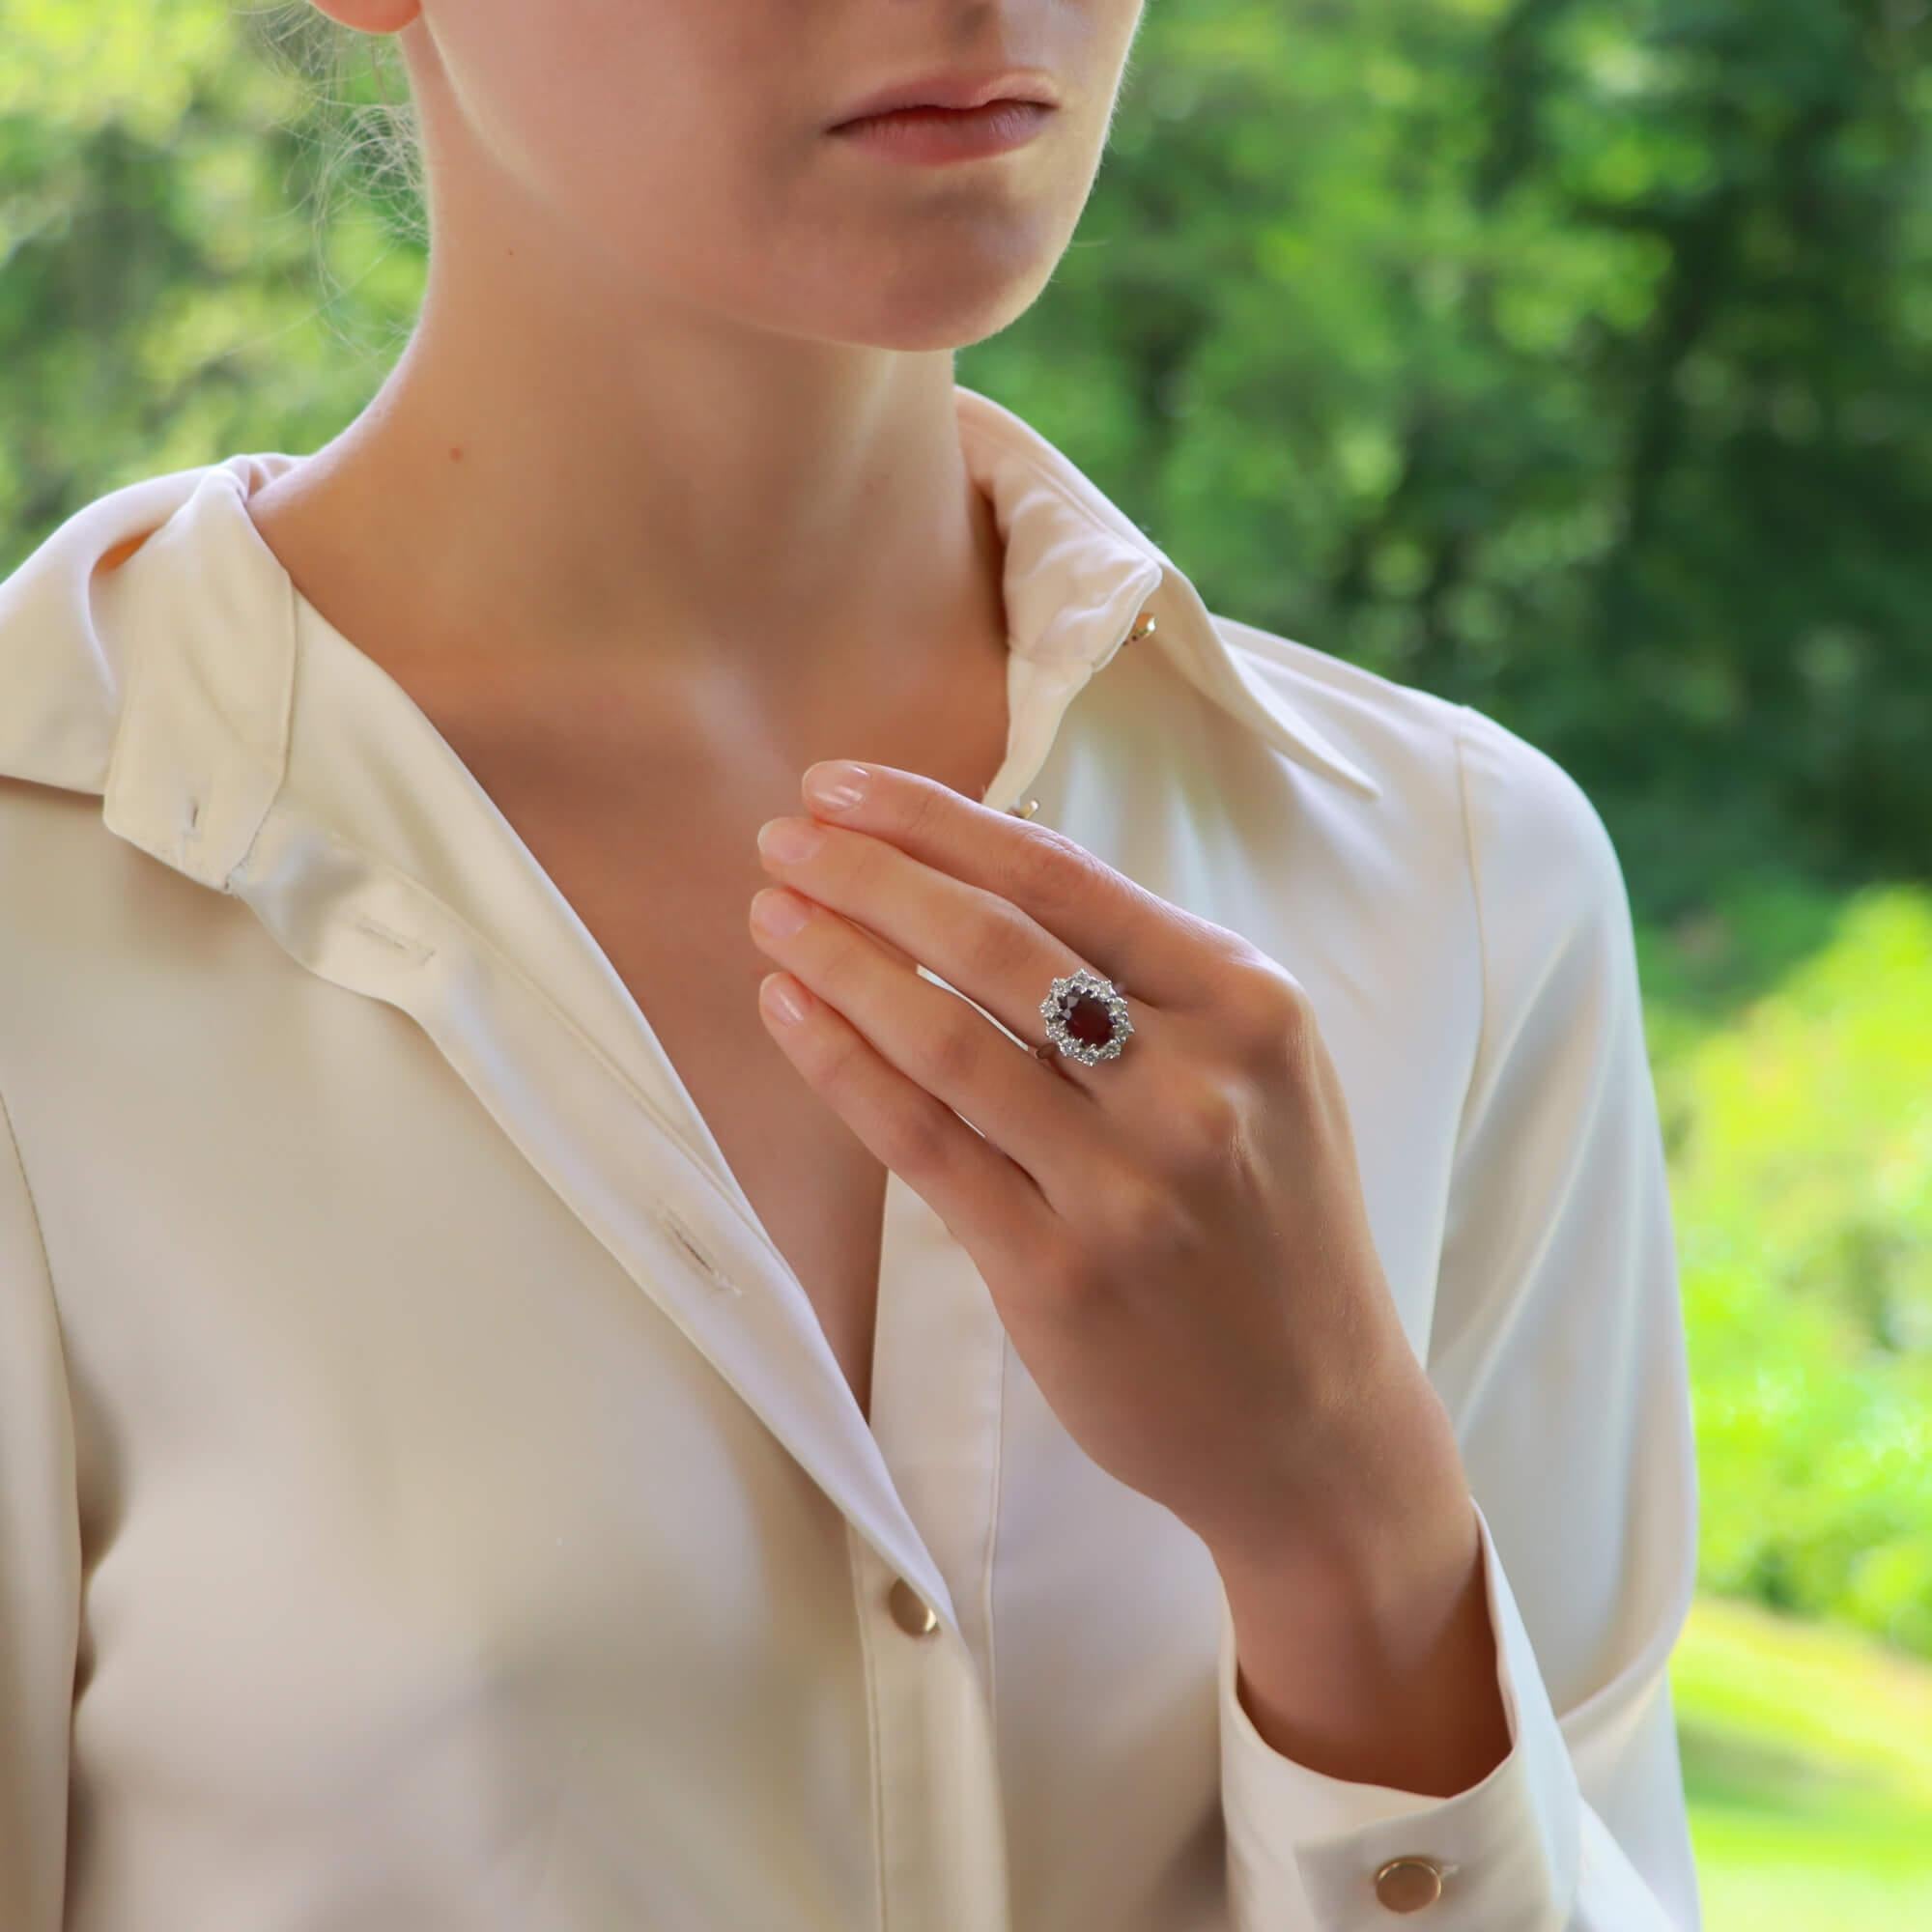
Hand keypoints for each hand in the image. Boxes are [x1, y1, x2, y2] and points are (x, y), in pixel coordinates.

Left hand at [747, 758, 1448, 1577]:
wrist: (1314, 1416)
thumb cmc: (1273, 1220)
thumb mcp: (1260, 1071)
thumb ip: (1149, 975)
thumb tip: (989, 858)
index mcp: (1249, 1007)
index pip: (1064, 878)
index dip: (936, 822)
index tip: (843, 787)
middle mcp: (1193, 1088)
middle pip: (995, 947)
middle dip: (871, 876)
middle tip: (786, 836)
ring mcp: (1124, 1187)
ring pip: (947, 1042)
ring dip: (842, 961)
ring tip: (773, 912)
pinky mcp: (1056, 1273)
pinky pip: (924, 1146)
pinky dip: (845, 1067)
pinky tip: (792, 1011)